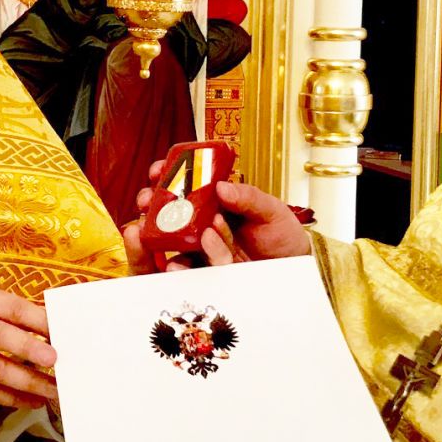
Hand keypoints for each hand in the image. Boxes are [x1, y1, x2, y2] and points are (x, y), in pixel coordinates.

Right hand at [0, 282, 55, 407]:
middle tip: (57, 360)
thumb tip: (45, 321)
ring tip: (53, 390)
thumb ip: (4, 306)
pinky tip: (32, 401)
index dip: (37, 319)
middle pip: (2, 339)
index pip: (11, 308)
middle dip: (31, 351)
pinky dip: (11, 398)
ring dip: (28, 383)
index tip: (61, 329)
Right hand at [124, 162, 310, 272]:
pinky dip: (180, 264)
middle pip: (169, 211)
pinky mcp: (206, 271)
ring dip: (162, 234)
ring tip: (167, 231)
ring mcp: (202, 247)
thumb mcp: (270, 210)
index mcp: (217, 202)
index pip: (186, 184)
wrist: (293, 267)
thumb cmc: (280, 234)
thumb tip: (223, 187)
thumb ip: (249, 198)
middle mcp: (204, 222)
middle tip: (148, 199)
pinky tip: (177, 263)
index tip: (158, 170)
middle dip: (153, 203)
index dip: (168, 175)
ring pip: (172, 241)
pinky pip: (187, 268)